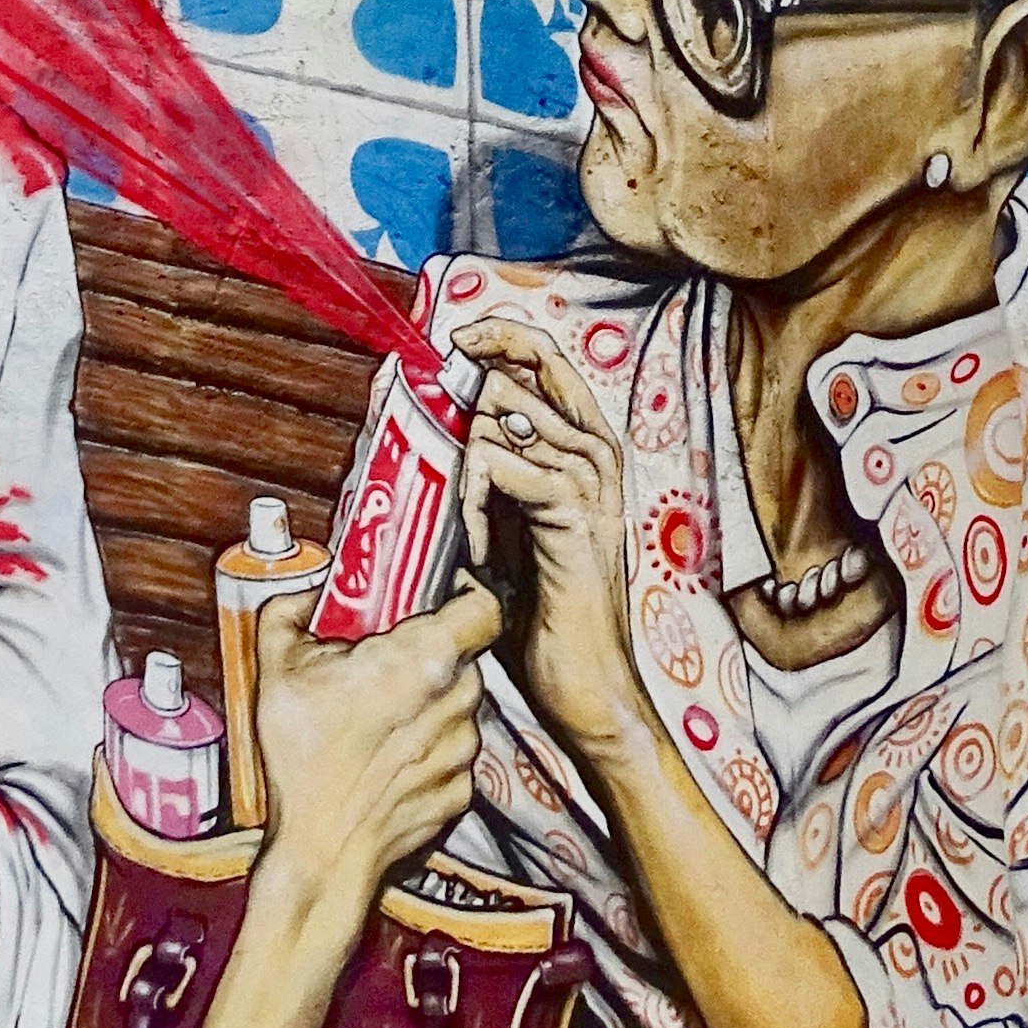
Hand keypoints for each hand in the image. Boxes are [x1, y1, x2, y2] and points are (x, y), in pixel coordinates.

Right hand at [237, 578, 501, 962]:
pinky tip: (386, 758)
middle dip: (430, 652)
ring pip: (458, 704)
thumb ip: (290, 611)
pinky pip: (451, 751)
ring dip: (428, 702)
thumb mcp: (276, 669)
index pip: (485, 605)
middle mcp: (455, 702)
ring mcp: (463, 751)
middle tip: (386, 659)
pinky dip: (427, 749)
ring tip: (379, 717)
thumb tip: (305, 593)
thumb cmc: (303, 764)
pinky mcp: (462, 790)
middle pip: (465, 656)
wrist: (323, 853)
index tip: (440, 597)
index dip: (467, 595)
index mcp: (421, 661)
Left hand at [450, 307, 646, 770]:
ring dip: (467, 464)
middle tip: (447, 431)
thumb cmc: (545, 620)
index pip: (547, 360)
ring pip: (506, 416)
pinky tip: (477, 551)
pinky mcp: (575, 519)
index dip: (500, 337)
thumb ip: (484, 489)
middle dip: (472, 385)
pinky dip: (474, 505)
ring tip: (471, 530)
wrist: (589, 690)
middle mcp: (598, 456)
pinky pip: (501, 469)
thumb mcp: (505, 537)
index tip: (455, 343)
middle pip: (529, 369)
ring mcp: (592, 485)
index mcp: (587, 452)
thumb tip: (429, 452)